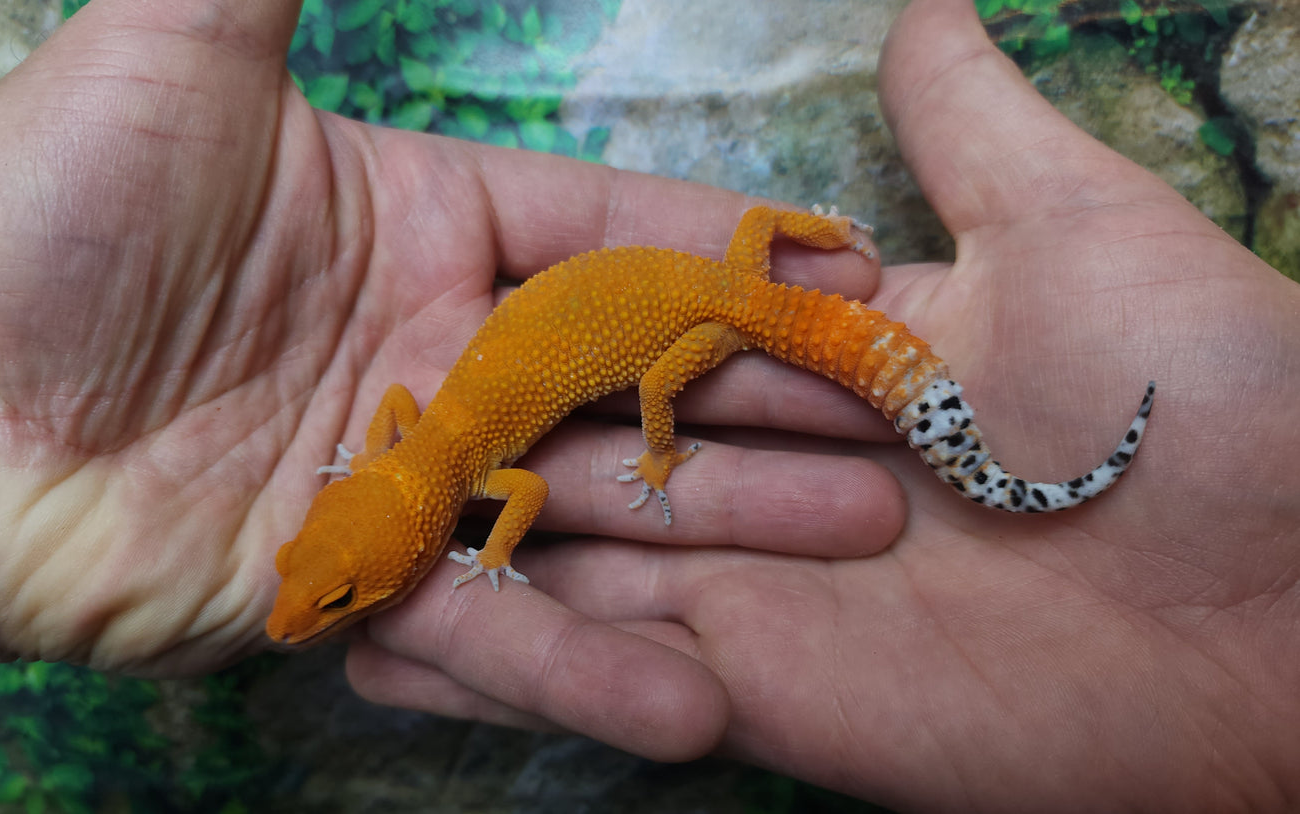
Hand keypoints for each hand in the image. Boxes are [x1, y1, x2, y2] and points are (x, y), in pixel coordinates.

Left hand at [0, 0, 897, 697]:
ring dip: (730, 532)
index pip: (617, 236)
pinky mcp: (365, 582)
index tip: (850, 269)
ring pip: (597, 506)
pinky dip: (584, 664)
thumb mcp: (172, 54)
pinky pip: (493, 623)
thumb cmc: (39, 227)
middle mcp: (442, 353)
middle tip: (910, 424)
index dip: (734, 251)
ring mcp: (411, 478)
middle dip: (776, 398)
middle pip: (641, 376)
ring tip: (864, 551)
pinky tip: (699, 697)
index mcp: (430, 228)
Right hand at [345, 0, 1299, 807]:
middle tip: (322, 392)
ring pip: (567, 554)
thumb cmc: (1200, 407)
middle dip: (473, 421)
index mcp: (818, 355)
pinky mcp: (751, 691)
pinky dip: (500, 657)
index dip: (547, 298)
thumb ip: (970, 129)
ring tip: (312, 518)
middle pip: (587, 439)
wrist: (1282, 634)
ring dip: (453, 541)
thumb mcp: (1079, 232)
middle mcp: (764, 469)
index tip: (427, 268)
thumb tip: (917, 5)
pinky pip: (596, 672)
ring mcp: (750, 586)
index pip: (646, 316)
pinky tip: (381, 634)